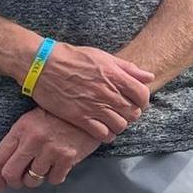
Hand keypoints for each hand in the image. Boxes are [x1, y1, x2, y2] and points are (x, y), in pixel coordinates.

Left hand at [0, 108, 99, 192]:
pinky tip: (58, 166)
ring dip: (36, 180)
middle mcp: (33, 139)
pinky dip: (55, 177)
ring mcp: (51, 149)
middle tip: (20, 182)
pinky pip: (54, 180)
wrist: (88, 109)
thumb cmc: (59, 116)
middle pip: (11, 173)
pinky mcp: (68, 157)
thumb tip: (5, 167)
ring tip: (43, 169)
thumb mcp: (33, 120)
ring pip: (32, 180)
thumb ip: (19, 140)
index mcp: (22, 128)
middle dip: (14, 182)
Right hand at [24, 41, 153, 142]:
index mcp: (115, 76)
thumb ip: (127, 68)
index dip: (144, 101)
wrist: (44, 65)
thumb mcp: (103, 56)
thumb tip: (148, 76)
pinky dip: (106, 135)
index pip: (143, 95)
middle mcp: (107, 93)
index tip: (138, 102)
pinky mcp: (79, 118)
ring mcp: (94, 107)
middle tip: (125, 111)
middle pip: (133, 112)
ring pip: (120, 125)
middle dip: (132, 113)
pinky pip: (102, 134)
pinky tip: (103, 130)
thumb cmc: (73, 58)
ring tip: (114, 120)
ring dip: (120, 125)